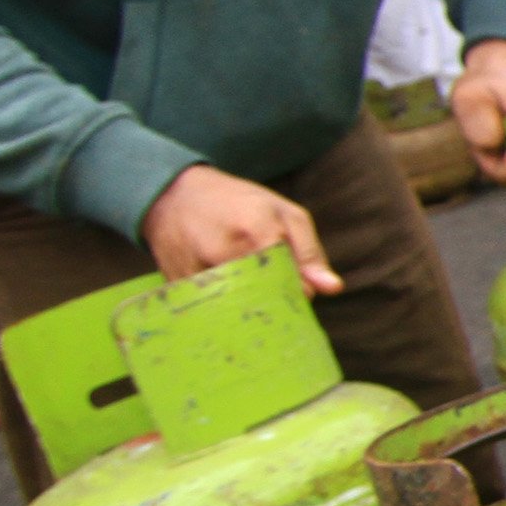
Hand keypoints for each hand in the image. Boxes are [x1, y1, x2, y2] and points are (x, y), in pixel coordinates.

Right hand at [141, 166, 339, 293]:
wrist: (174, 195)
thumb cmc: (239, 203)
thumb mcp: (284, 214)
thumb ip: (310, 252)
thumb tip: (332, 289)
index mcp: (258, 231)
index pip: (290, 282)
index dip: (296, 289)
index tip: (293, 285)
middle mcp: (224, 252)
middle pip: (262, 300)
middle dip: (271, 301)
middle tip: (267, 286)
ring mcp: (196, 270)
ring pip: (233, 309)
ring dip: (244, 306)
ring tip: (241, 284)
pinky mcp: (176, 285)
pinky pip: (206, 311)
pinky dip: (218, 308)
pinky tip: (218, 290)